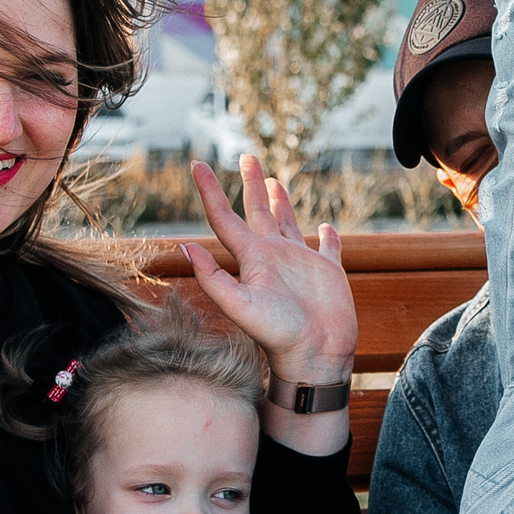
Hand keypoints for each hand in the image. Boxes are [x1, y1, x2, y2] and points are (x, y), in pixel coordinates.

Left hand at [183, 156, 356, 381]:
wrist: (315, 356)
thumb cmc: (279, 334)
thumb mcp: (240, 305)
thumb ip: (213, 279)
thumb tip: (184, 246)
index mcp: (252, 258)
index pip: (224, 218)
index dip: (209, 191)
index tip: (196, 164)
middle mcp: (274, 256)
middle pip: (257, 211)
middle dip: (250, 184)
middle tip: (246, 157)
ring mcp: (301, 263)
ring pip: (288, 223)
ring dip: (280, 202)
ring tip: (274, 181)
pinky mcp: (328, 272)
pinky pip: (328, 248)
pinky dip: (328, 237)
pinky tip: (326, 228)